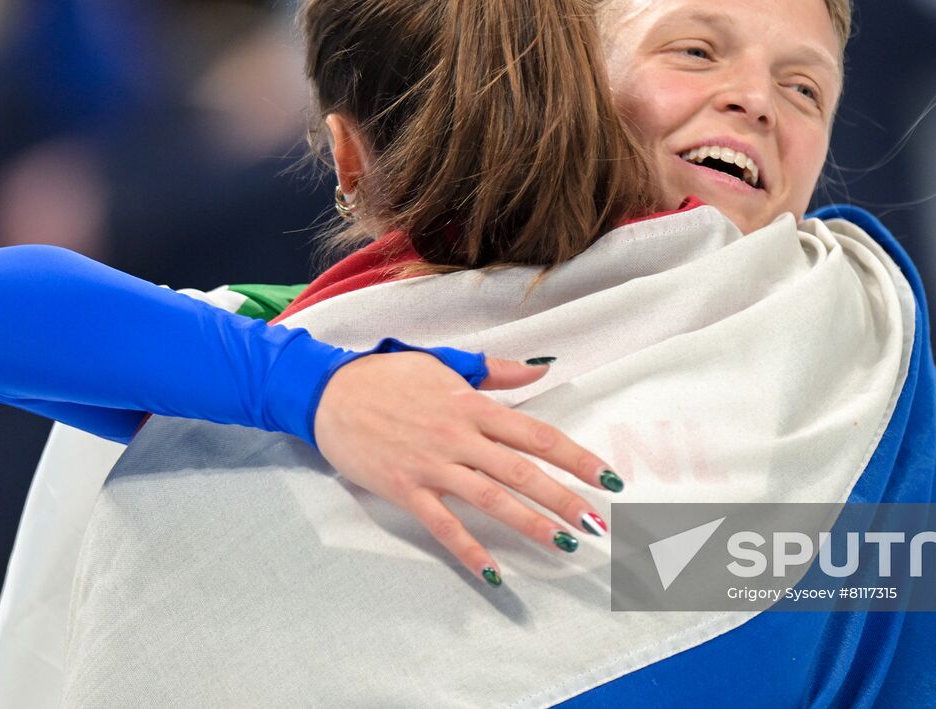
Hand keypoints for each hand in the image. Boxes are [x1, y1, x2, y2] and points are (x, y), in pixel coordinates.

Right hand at [314, 352, 620, 586]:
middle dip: (564, 498)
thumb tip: (540, 369)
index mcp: (472, 406)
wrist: (329, 393)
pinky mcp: (406, 490)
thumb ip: (495, 371)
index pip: (536, 434)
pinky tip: (495, 573)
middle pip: (522, 472)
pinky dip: (469, 550)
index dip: (575, 456)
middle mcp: (459, 438)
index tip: (606, 476)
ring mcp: (432, 466)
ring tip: (564, 544)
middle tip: (598, 523)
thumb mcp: (445, 363)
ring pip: (491, 500)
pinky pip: (443, 526)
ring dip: (531, 524)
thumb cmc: (389, 376)